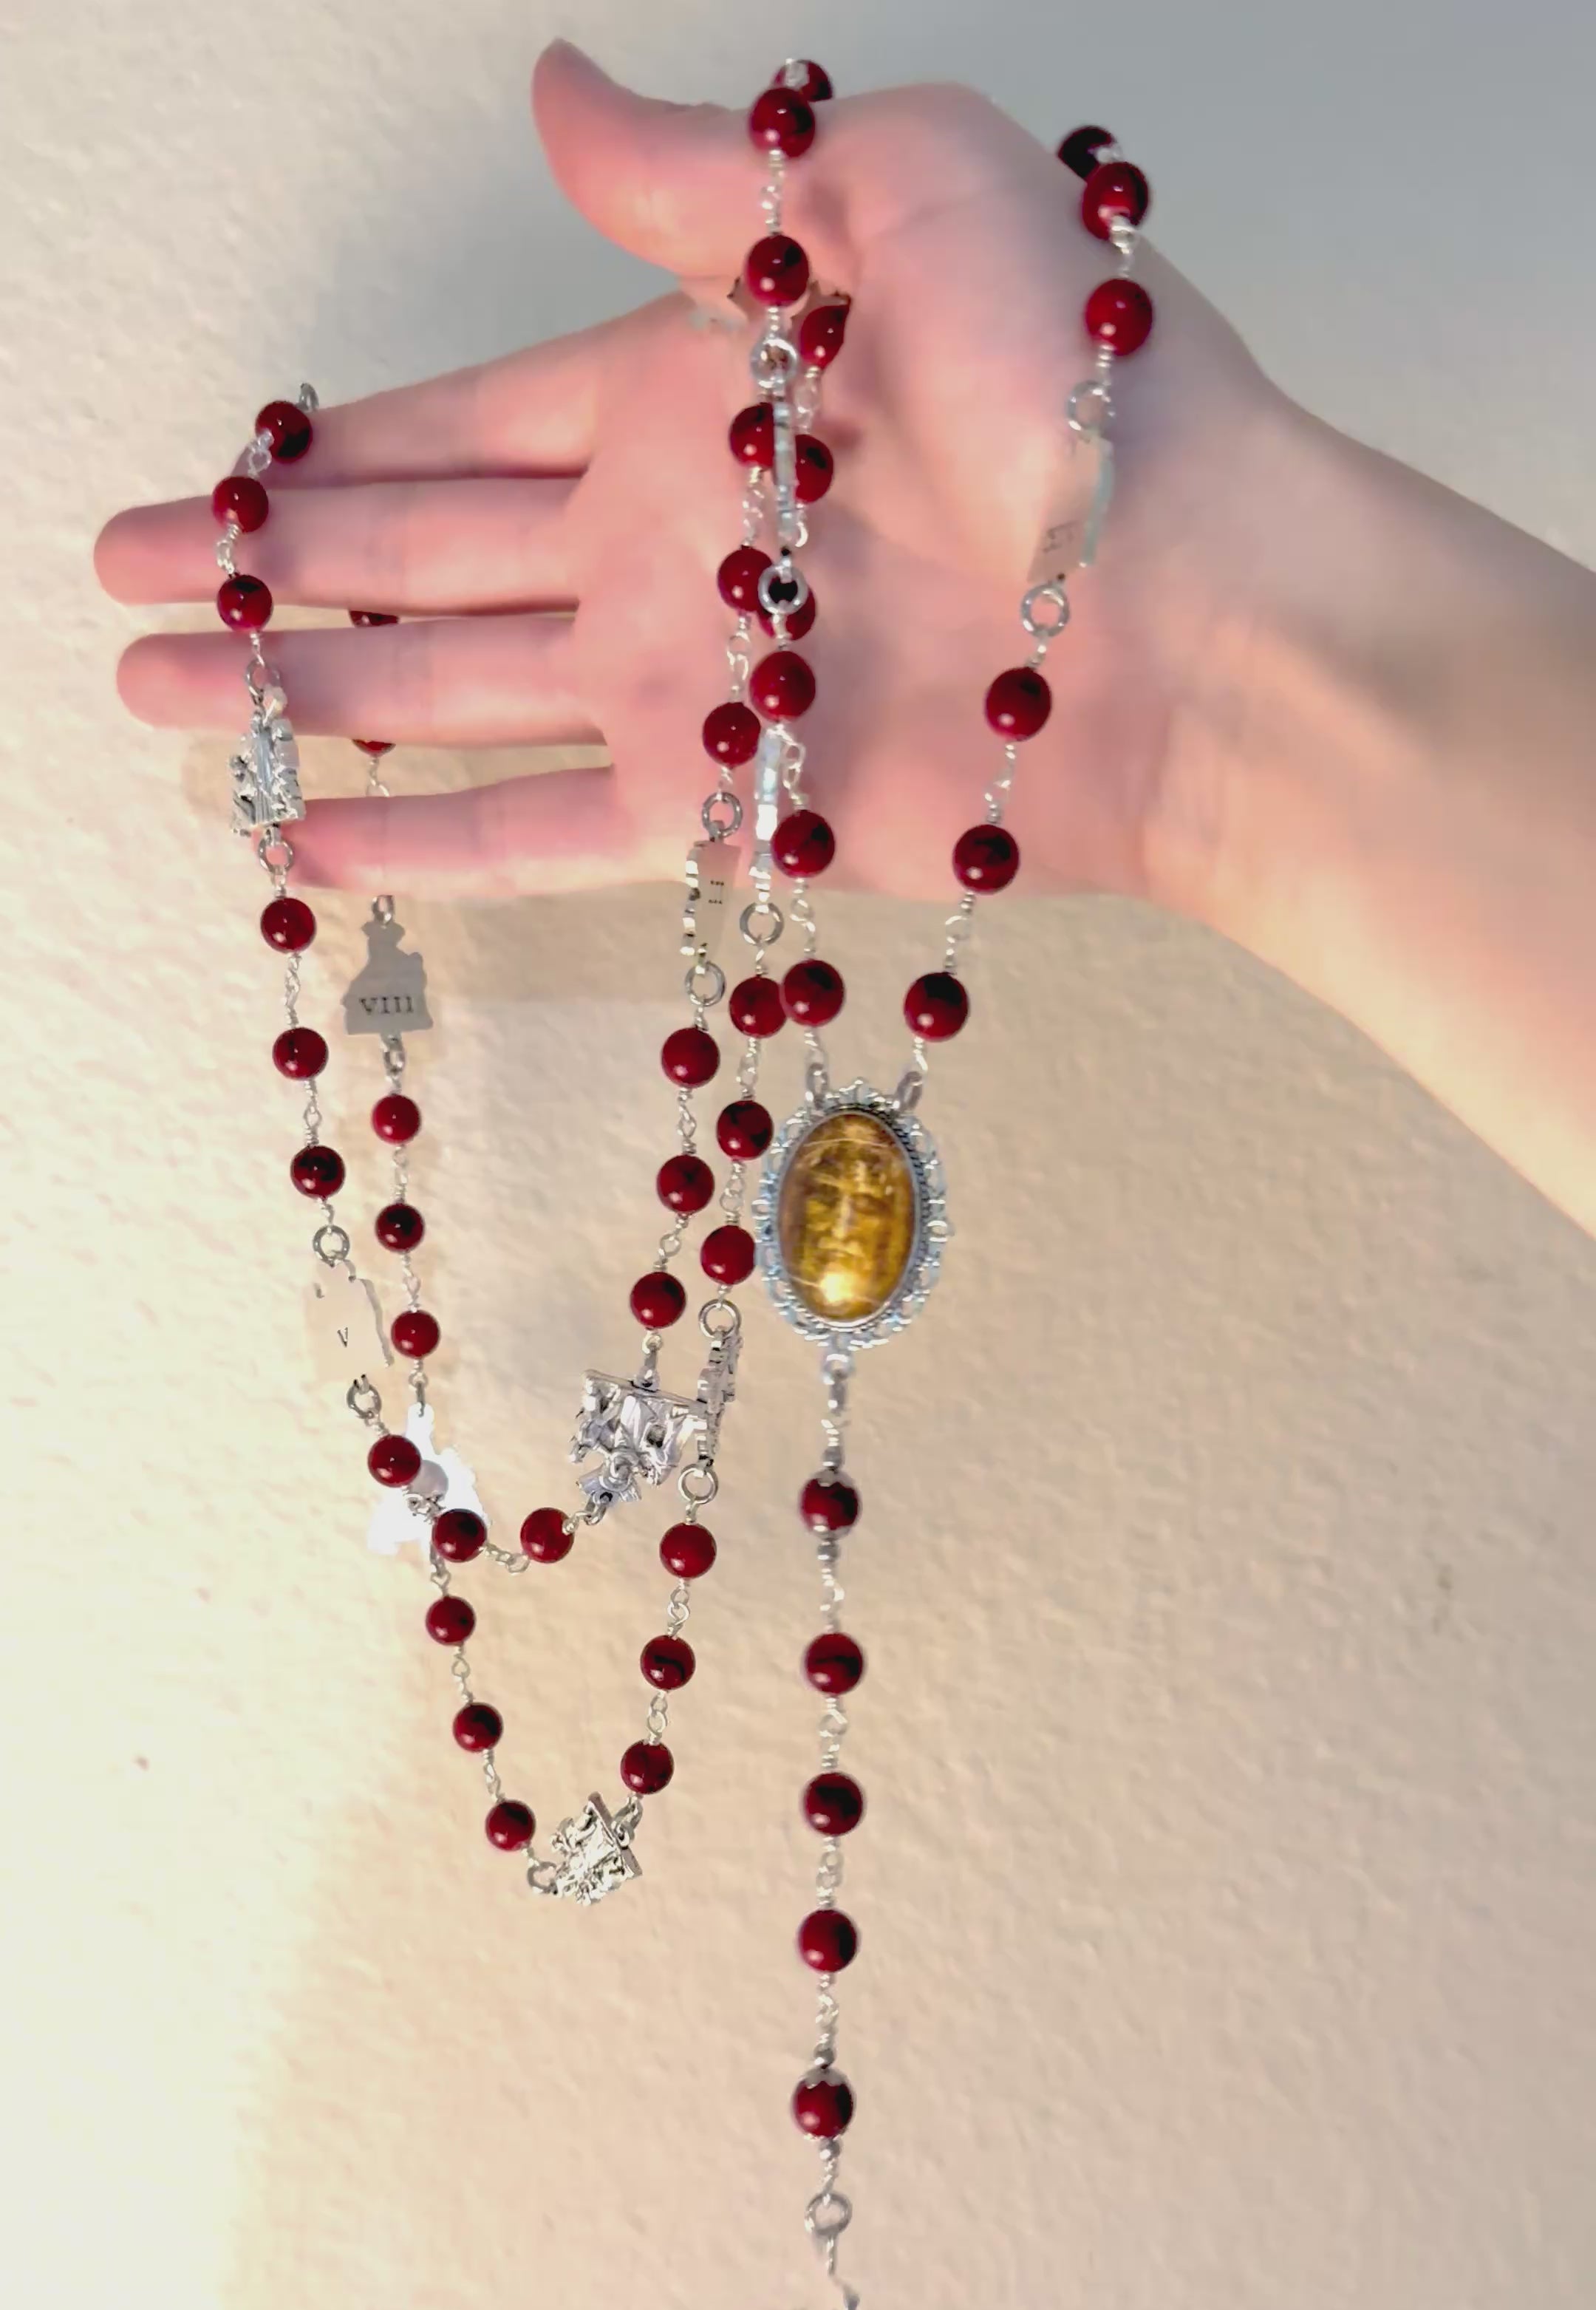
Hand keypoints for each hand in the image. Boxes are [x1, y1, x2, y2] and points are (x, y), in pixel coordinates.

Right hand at [96, 44, 1280, 912]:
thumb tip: (548, 88)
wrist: (1195, 604)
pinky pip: (534, 832)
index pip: (467, 423)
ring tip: (155, 687)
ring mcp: (684, 686)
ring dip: (296, 692)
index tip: (222, 468)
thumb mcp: (891, 187)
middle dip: (265, 565)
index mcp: (691, 394)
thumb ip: (700, 170)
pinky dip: (420, 841)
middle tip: (119, 572)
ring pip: (440, 691)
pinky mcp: (720, 812)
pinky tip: (307, 841)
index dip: (337, 445)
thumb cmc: (1079, 380)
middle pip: (418, 558)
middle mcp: (666, 546)